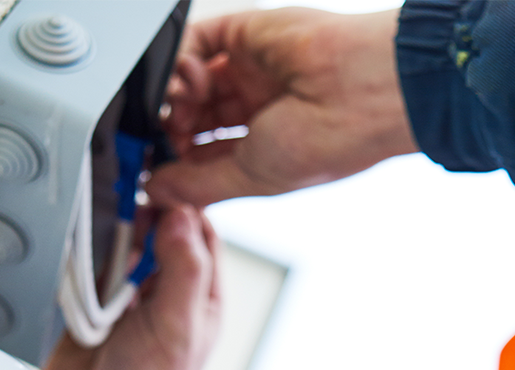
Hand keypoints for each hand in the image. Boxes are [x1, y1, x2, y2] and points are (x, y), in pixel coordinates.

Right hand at [43, 204, 219, 369]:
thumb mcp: (176, 329)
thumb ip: (183, 271)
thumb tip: (184, 215)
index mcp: (202, 299)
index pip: (203, 235)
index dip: (186, 204)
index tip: (165, 180)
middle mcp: (171, 293)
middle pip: (164, 231)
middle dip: (148, 210)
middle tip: (130, 192)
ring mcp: (134, 295)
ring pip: (130, 242)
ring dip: (119, 228)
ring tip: (111, 217)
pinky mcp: (98, 298)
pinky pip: (96, 260)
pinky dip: (92, 248)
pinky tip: (90, 243)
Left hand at [148, 7, 417, 206]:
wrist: (358, 93)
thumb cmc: (328, 140)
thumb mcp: (251, 177)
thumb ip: (198, 184)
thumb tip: (157, 191)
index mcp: (263, 147)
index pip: (205, 154)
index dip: (178, 162)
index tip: (157, 172)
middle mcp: (255, 108)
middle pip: (193, 117)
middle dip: (171, 130)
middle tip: (163, 140)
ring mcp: (248, 70)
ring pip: (189, 81)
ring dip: (173, 98)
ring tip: (182, 112)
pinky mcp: (243, 34)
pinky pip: (194, 41)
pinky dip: (179, 62)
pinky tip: (190, 82)